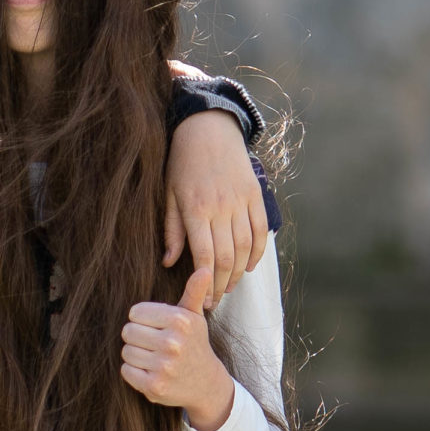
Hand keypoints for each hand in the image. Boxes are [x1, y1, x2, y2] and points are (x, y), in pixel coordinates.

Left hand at [121, 266, 234, 430]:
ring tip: (153, 358)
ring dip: (135, 355)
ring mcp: (163, 366)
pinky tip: (150, 371)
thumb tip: (204, 270)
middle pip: (127, 331)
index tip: (156, 328)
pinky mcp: (153, 386)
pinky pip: (125, 371)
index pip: (135, 313)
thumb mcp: (195, 317)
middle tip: (153, 345)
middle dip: (137, 337)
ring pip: (125, 351)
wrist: (205, 383)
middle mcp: (172, 343)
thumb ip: (194, 292)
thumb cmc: (194, 344)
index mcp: (180, 321)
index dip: (143, 320)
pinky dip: (133, 372)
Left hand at [164, 111, 266, 300]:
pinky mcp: (255, 195)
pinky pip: (261, 230)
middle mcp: (221, 208)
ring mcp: (241, 201)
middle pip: (228, 257)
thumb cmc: (181, 164)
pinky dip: (258, 251)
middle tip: (216, 301)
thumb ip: (172, 230)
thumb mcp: (169, 196)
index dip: (206, 283)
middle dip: (223, 285)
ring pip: (246, 246)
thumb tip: (170, 262)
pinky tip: (249, 266)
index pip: (205, 256)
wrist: (208, 129)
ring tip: (230, 286)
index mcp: (196, 210)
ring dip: (240, 272)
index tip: (203, 300)